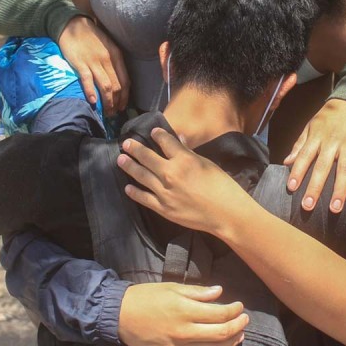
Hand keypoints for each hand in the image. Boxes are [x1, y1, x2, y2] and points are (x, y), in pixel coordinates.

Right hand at [58, 15, 130, 115]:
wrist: (72, 24)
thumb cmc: (91, 36)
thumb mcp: (108, 46)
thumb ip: (113, 62)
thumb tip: (118, 80)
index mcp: (117, 55)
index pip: (126, 81)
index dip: (125, 96)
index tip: (123, 106)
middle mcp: (108, 60)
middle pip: (117, 86)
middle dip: (117, 102)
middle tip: (114, 113)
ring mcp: (94, 62)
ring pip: (106, 86)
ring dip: (107, 102)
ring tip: (106, 112)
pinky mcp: (80, 63)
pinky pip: (88, 80)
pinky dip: (91, 92)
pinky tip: (93, 102)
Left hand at [118, 128, 251, 234]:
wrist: (225, 213)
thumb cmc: (221, 186)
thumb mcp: (207, 164)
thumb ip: (189, 153)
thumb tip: (179, 140)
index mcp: (184, 159)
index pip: (165, 141)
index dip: (157, 135)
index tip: (152, 132)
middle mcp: (170, 173)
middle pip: (147, 157)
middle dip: (135, 148)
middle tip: (126, 143)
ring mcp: (164, 192)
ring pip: (141, 175)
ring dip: (129, 166)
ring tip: (120, 159)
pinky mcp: (163, 208)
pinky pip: (144, 198)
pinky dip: (134, 192)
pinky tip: (127, 187)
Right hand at [118, 283, 247, 345]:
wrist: (120, 315)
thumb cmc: (147, 296)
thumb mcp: (172, 287)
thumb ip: (197, 292)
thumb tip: (219, 292)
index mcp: (185, 310)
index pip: (220, 314)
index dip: (235, 311)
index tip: (240, 306)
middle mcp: (183, 331)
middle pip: (221, 333)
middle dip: (238, 326)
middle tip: (245, 320)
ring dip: (230, 343)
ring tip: (238, 335)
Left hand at [284, 98, 345, 211]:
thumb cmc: (330, 115)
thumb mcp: (311, 125)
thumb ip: (299, 144)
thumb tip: (286, 162)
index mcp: (317, 138)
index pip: (304, 157)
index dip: (297, 172)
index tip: (291, 187)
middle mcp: (332, 143)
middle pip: (323, 168)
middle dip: (315, 187)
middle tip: (308, 206)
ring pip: (344, 170)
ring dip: (340, 190)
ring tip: (335, 208)